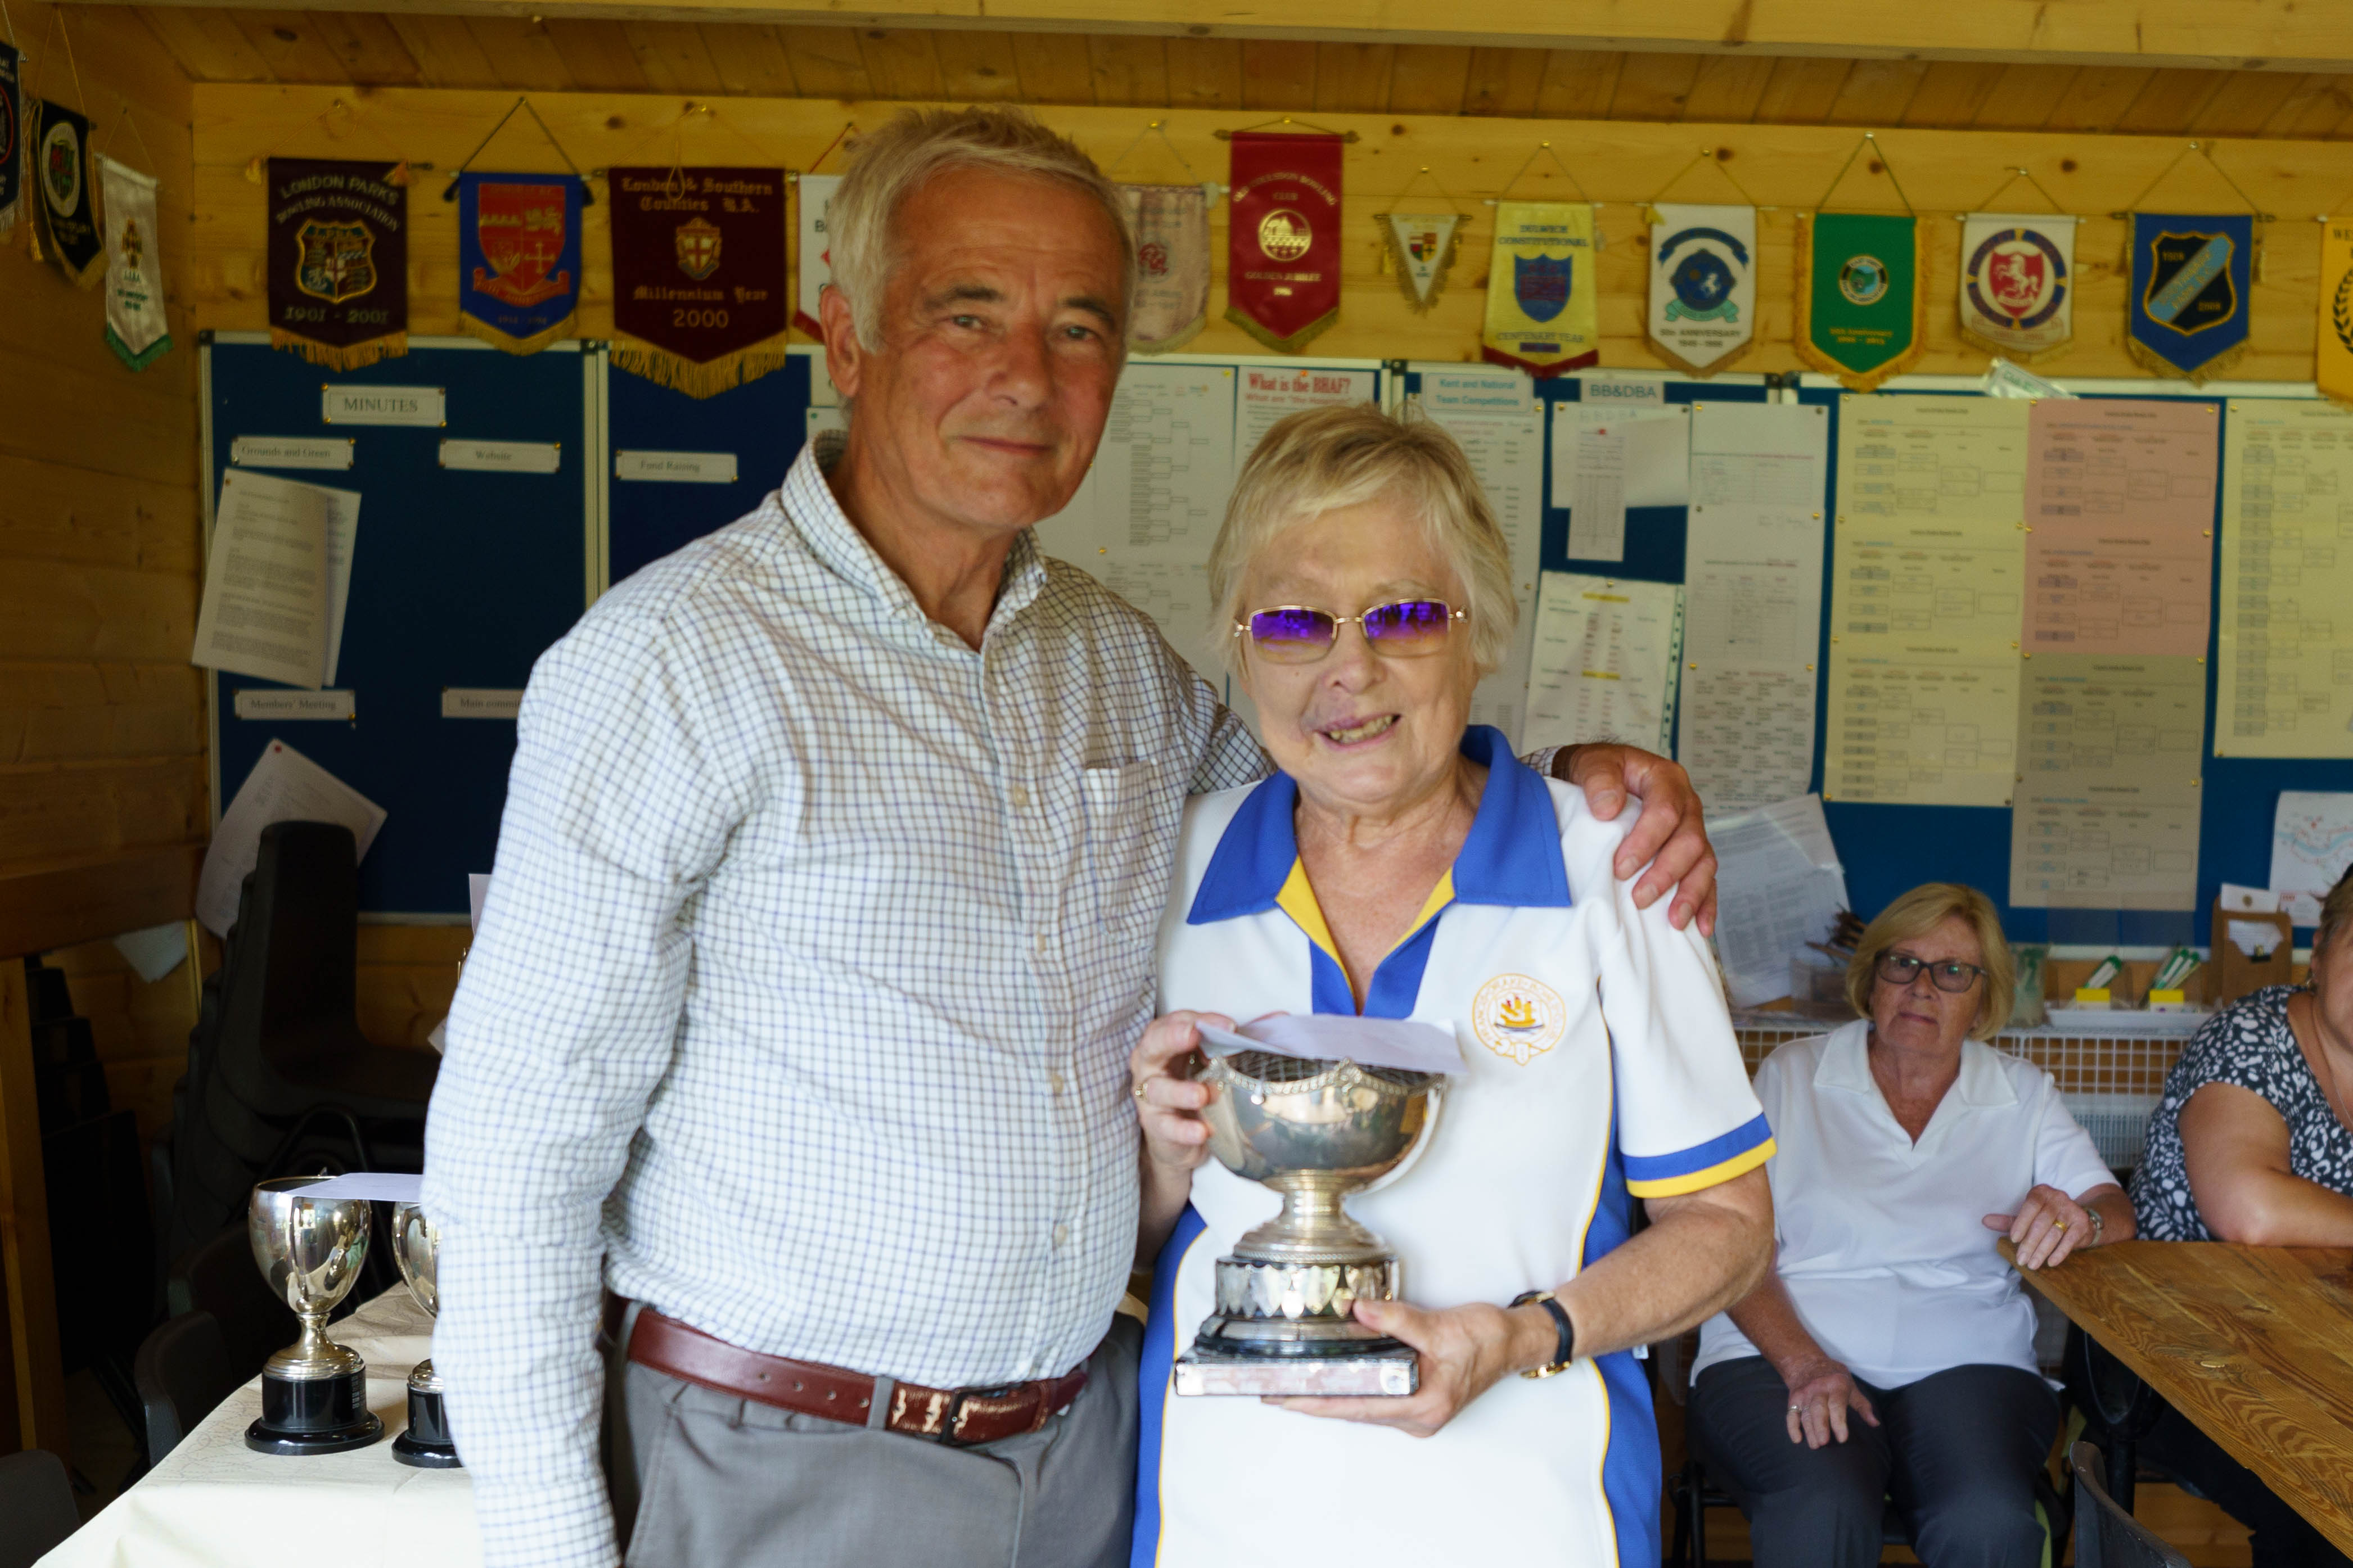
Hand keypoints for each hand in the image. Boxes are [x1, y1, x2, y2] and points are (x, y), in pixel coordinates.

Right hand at [1130, 1012, 1226, 1181]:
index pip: (1178, 1022)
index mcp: (1166, 1042)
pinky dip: (1184, 1129)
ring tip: (1202, 1095)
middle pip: (1154, 1045)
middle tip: (1193, 1034)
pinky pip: (1166, 1127)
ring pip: (1158, 1089)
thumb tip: (1279, 1019)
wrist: (1182, 1137)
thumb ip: (1237, 1042)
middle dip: (1173, 1037)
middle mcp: (1152, 1065)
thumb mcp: (1214, 1063)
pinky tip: (1201, 1131)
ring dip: (1181, 1090)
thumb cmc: (1195, 1088)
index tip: (1228, 1025)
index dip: (1201, 1020)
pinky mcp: (1156, 1126)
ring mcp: (1150, 1097)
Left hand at [1266, 1297, 1533, 1438]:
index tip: (1285, 1399)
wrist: (1515, 1341)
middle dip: (1315, 1401)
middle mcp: (1419, 1417)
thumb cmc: (1486, 1338)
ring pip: (1364, 1407)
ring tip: (1292, 1386)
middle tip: (1274, 1391)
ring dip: (1331, 1396)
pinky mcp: (1419, 1401)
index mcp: (1425, 1405)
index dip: (1318, 1402)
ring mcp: (1419, 1412)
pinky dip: (1352, 1389)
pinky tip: (1331, 1379)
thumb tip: (1356, 1310)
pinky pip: (1376, 1399)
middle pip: (1356, 1411)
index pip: (1358, 1407)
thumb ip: (1396, 1319)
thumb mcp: (1440, 1325)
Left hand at [1556, 744, 1717, 933]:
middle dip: (1666, 873)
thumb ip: (1599, 779)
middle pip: (1689, 841)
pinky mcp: (1691, 852)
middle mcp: (1687, 804)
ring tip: (1674, 920)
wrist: (1599, 779)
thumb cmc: (1598, 772)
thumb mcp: (1592, 764)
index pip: (1666, 812)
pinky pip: (1706, 877)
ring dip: (1690, 893)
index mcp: (1666, 779)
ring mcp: (1692, 829)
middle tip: (1639, 898)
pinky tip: (1700, 926)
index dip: (1646, 842)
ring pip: (1704, 862)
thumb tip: (1607, 808)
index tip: (1621, 867)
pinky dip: (1705, 902)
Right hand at [1778, 1353, 1877, 1447]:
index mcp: (1836, 1385)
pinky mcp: (1793, 1398)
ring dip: (1809, 1430)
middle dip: (1820, 1426)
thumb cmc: (1834, 1378)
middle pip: (1818, 1409)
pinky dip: (1792, 1427)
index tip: (1842, 1438)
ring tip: (1815, 1445)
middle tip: (1824, 1443)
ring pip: (1805, 1413)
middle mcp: (1818, 1388)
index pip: (1837, 1405)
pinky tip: (1797, 1439)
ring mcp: (1804, 1393)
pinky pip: (1791, 1413)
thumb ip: (1863, 1406)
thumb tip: (1875, 1424)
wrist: (1807, 1362)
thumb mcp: (1851, 1387)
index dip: (1839, 1422)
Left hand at [1985, 1184, 2092, 1269]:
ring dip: (2042, 1251)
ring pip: (2054, 1233)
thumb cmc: (2047, 1218)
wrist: (2079, 1219)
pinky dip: (2059, 1253)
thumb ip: (2009, 1220)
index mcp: (2041, 1192)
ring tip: (2032, 1265)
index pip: (2030, 1206)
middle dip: (2030, 1244)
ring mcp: (2071, 1210)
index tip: (2013, 1240)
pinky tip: (2051, 1262)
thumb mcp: (2028, 1217)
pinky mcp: (2082, 1223)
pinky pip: (2069, 1240)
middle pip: (2041, 1223)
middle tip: (2021, 1260)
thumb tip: (1985, 1221)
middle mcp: (2057, 1197)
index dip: (2021, 1223)